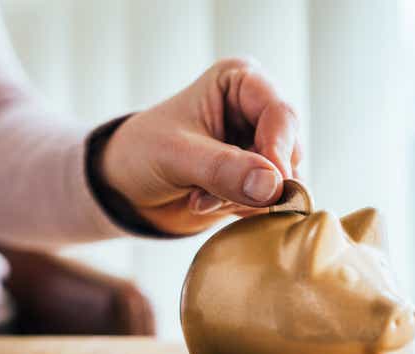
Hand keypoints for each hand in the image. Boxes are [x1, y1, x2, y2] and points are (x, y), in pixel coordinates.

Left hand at [100, 58, 301, 234]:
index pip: (282, 114)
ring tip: (200, 198)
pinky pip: (272, 201)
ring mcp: (260, 146)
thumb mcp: (176, 156)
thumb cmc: (142, 153)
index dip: (279, 152)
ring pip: (284, 181)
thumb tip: (274, 187)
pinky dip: (242, 209)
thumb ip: (224, 169)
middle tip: (211, 194)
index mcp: (240, 82)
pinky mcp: (258, 179)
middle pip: (289, 150)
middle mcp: (257, 110)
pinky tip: (205, 202)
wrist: (125, 187)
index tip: (270, 188)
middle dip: (255, 181)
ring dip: (245, 199)